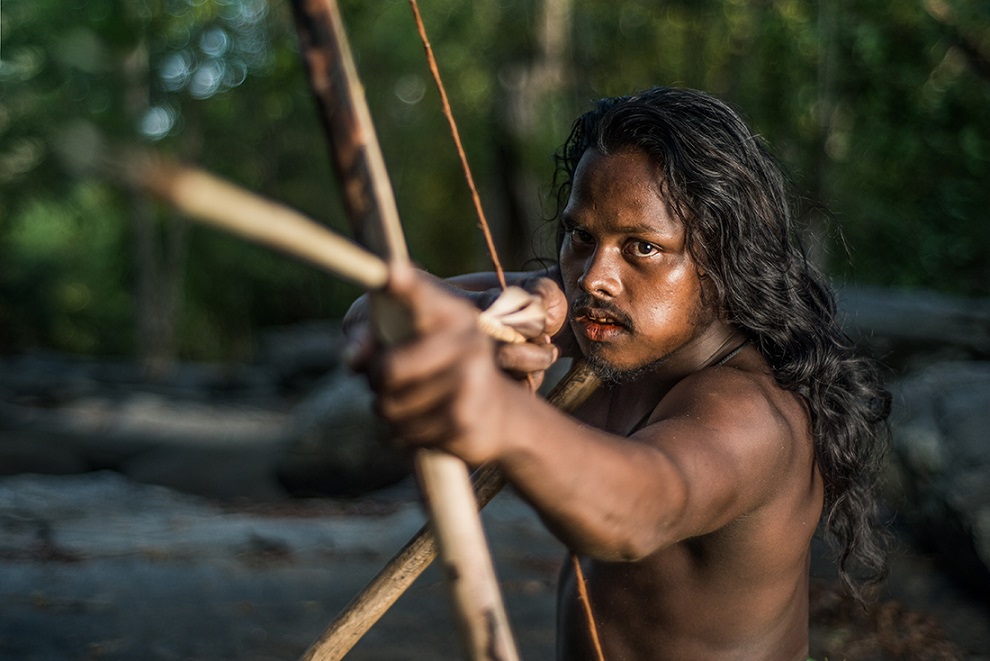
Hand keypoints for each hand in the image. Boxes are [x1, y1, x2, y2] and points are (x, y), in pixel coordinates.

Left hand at [359, 262, 518, 465]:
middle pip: (388, 369)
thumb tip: (354, 359)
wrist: (494, 412)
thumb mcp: (397, 337)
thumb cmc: (431, 363)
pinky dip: (403, 433)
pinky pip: (404, 432)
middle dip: (376, 381)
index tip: (391, 272)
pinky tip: (426, 422)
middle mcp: (466, 339)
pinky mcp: (465, 419)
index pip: (421, 294)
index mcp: (448, 311)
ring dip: (388, 410)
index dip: (406, 283)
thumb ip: (365, 335)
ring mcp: (470, 380)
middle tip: (386, 380)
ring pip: (390, 406)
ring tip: (410, 401)